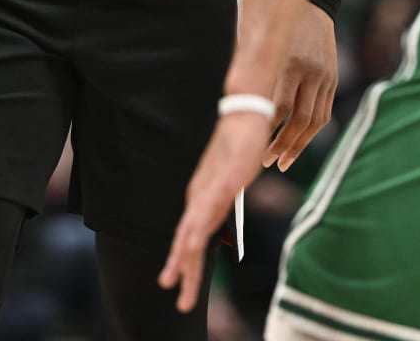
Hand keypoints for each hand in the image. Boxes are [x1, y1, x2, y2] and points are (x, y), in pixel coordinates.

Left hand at [159, 111, 269, 312]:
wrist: (244, 115)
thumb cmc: (238, 145)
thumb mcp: (230, 181)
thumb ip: (223, 202)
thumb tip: (224, 226)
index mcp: (200, 198)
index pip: (189, 237)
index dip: (182, 263)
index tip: (175, 286)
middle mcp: (199, 196)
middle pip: (188, 241)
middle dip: (184, 273)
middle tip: (181, 302)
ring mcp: (210, 188)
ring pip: (194, 231)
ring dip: (187, 260)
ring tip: (180, 284)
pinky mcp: (224, 180)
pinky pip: (209, 208)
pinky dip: (200, 229)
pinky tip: (195, 244)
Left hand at [265, 5, 336, 171]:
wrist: (312, 5)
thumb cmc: (275, 27)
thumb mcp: (262, 47)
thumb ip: (257, 77)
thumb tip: (242, 114)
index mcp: (290, 63)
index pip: (280, 108)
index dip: (268, 132)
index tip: (255, 148)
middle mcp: (312, 72)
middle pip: (300, 120)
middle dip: (284, 145)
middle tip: (269, 162)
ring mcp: (326, 76)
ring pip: (316, 121)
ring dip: (299, 144)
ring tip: (283, 160)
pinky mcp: (333, 79)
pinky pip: (325, 112)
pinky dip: (311, 130)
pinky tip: (298, 141)